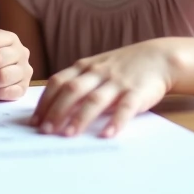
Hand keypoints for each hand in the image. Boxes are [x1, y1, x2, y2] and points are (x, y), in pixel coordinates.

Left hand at [31, 40, 175, 138]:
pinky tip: (108, 135)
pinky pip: (125, 107)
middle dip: (56, 111)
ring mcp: (117, 82)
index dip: (45, 101)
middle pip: (72, 91)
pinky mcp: (137, 92)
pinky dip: (116, 121)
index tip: (34, 120)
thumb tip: (53, 108)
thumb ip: (78, 83)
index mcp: (84, 67)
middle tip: (45, 131)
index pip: (58, 83)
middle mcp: (98, 73)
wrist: (158, 58)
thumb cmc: (122, 67)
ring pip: (95, 99)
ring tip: (68, 135)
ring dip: (80, 118)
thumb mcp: (96, 68)